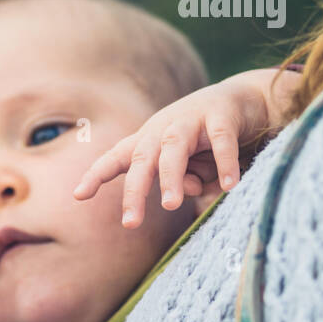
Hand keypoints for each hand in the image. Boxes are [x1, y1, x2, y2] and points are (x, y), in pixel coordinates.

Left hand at [71, 67, 297, 226]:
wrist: (244, 97)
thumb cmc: (207, 140)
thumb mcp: (191, 166)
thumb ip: (184, 181)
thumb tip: (181, 193)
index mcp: (148, 141)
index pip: (116, 158)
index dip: (96, 175)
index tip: (78, 195)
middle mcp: (163, 128)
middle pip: (141, 159)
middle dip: (134, 192)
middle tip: (131, 223)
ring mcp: (191, 119)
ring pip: (173, 148)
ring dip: (170, 176)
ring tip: (170, 205)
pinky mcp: (221, 115)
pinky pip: (221, 140)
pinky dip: (225, 162)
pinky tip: (228, 186)